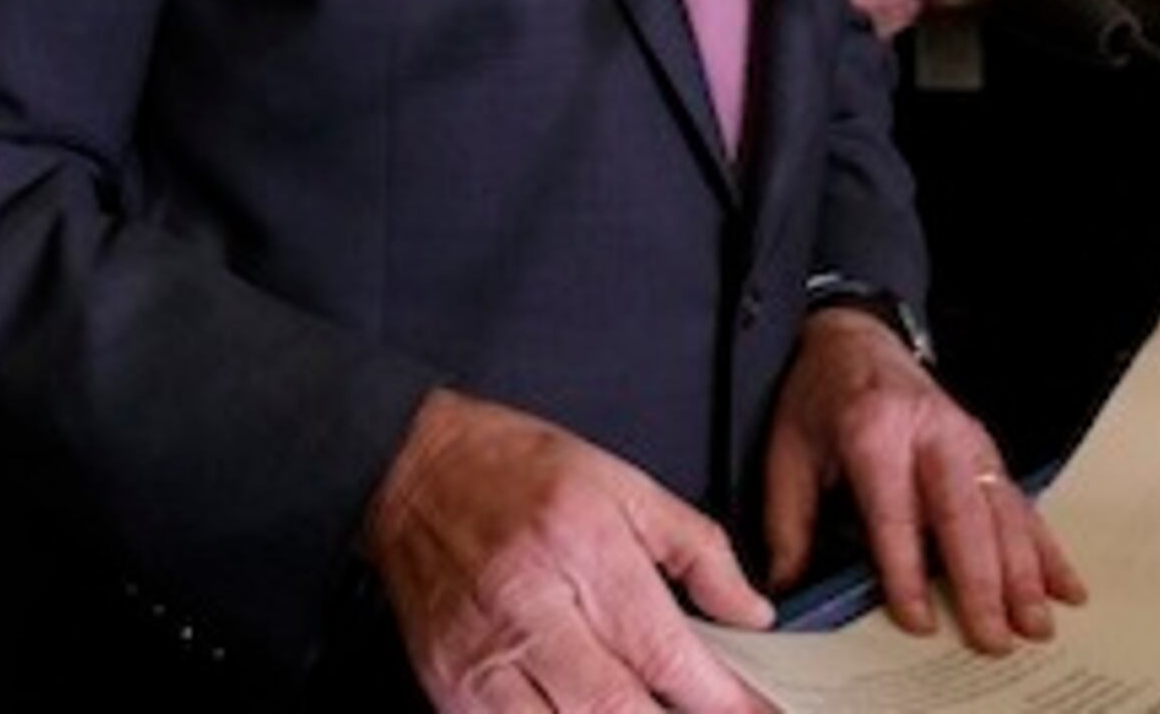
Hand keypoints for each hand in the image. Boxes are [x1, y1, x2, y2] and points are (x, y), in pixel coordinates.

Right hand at [364, 388, 773, 713]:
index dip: (722, 701)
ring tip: (647, 713)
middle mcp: (531, 609)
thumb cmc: (512, 472)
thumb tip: (750, 610)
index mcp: (583, 551)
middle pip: (618, 709)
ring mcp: (484, 658)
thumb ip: (698, 550)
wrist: (409, 469)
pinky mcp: (450, 687)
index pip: (666, 654)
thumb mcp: (624, 485)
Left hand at [761, 311, 1082, 652]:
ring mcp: (967, 439)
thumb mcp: (786, 451)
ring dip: (1023, 573)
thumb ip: (787, 523)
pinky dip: (1045, 548)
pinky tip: (1065, 585)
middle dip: (982, 583)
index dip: (907, 570)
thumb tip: (786, 589)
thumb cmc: (819, 399)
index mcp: (874, 430)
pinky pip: (1021, 503)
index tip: (919, 621)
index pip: (894, 512)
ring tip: (1036, 626)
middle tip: (994, 639)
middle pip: (963, 515)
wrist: (853, 338)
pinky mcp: (987, 450)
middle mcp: (930, 432)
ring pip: (1003, 512)